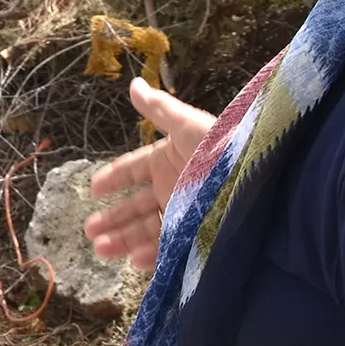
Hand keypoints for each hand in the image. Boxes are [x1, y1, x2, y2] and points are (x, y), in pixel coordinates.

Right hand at [83, 79, 217, 273]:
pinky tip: (134, 260)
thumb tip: (133, 84)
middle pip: (136, 206)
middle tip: (89, 230)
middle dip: (113, 218)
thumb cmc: (221, 148)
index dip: (114, 178)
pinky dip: (151, 256)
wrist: (255, 180)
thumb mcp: (187, 125)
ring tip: (101, 249)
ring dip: (123, 240)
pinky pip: (169, 249)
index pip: (134, 169)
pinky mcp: (195, 236)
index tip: (94, 189)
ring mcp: (183, 213)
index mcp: (168, 159)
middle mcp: (173, 188)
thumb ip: (158, 109)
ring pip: (147, 230)